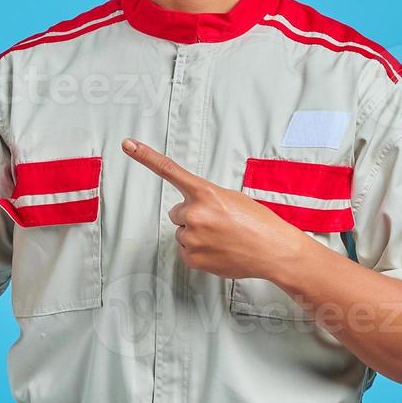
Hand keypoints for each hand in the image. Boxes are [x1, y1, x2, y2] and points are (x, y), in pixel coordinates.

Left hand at [121, 138, 309, 281]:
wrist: (273, 250)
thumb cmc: (258, 223)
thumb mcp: (232, 198)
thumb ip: (206, 199)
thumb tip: (191, 211)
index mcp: (205, 193)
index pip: (169, 170)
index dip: (145, 156)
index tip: (127, 145)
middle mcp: (194, 213)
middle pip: (177, 213)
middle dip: (192, 217)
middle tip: (218, 223)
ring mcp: (192, 237)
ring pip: (182, 233)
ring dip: (197, 235)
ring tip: (223, 238)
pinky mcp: (192, 258)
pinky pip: (185, 251)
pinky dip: (199, 252)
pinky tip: (219, 250)